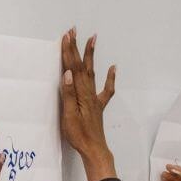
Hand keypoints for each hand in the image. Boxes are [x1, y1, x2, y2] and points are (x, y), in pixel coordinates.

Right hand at [60, 28, 115, 169]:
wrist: (94, 149)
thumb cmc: (79, 135)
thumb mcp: (69, 116)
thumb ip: (69, 94)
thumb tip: (68, 73)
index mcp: (81, 94)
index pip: (73, 69)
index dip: (68, 52)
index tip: (66, 36)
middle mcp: (89, 93)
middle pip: (82, 66)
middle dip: (77, 48)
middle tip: (74, 31)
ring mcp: (95, 99)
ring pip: (92, 73)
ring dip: (91, 56)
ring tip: (92, 39)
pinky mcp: (98, 106)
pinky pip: (106, 90)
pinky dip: (110, 78)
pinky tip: (113, 68)